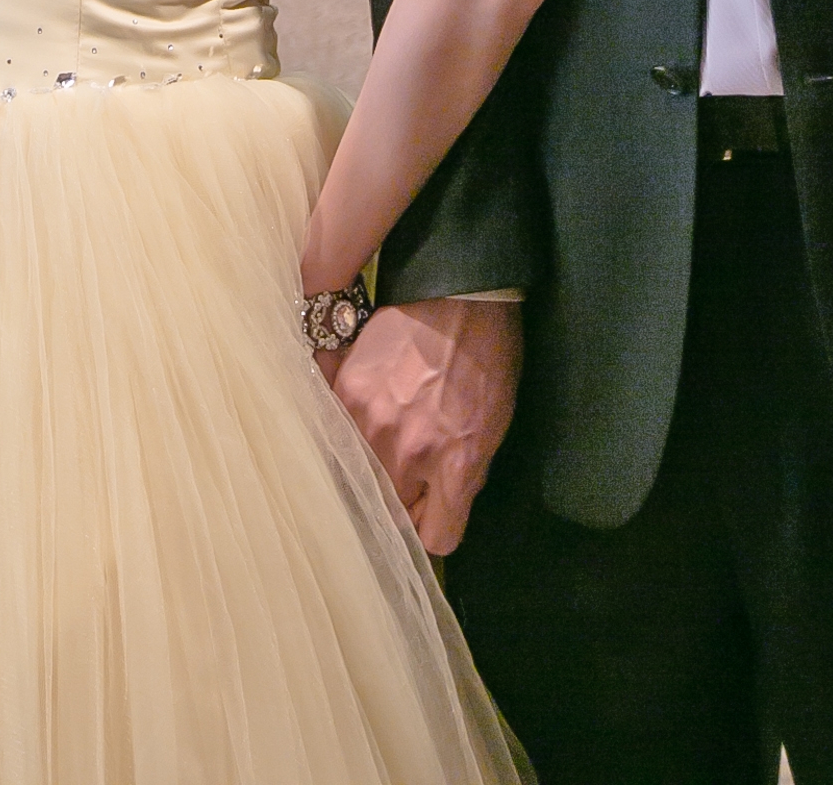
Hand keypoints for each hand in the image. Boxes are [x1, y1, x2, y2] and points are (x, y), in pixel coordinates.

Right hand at [327, 297, 519, 555]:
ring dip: (373, 462)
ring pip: (360, 477)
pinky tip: (369, 406)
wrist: (457, 292)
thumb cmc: (489, 359)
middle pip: (391, 511)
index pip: (435, 539)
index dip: (435, 523)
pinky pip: (339, 433)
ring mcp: (371, 421)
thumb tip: (433, 510)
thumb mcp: (493, 427)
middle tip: (413, 461)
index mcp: (456, 466)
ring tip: (390, 429)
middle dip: (403, 494)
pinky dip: (350, 427)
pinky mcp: (345, 391)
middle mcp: (408, 451)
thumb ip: (463, 479)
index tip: (434, 505)